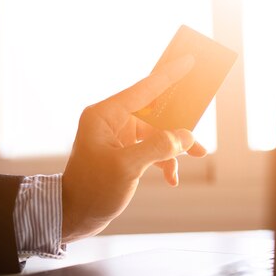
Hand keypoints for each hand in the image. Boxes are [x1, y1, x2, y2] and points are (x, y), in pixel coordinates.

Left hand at [61, 55, 206, 242]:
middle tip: (200, 114)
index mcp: (104, 115)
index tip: (189, 59)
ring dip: (174, 147)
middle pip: (154, 112)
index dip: (169, 75)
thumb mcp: (126, 167)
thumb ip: (158, 147)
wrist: (75, 216)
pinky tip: (172, 178)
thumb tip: (186, 136)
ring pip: (156, 133)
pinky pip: (151, 149)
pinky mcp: (123, 152)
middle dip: (178, 123)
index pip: (143, 89)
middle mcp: (110, 121)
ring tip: (198, 155)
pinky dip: (164, 161)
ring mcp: (117, 137)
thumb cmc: (92, 190)